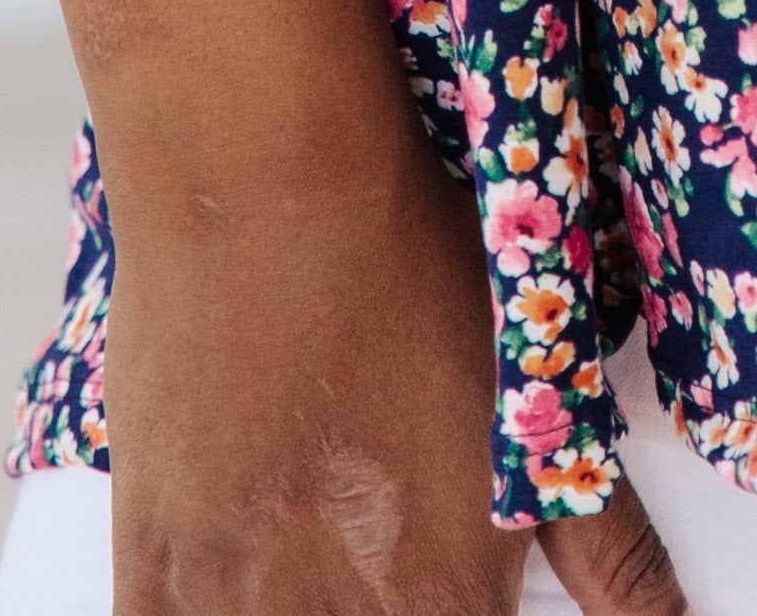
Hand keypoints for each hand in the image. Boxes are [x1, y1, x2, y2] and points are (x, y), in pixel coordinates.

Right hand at [102, 112, 689, 611]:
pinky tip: (245, 572)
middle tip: (381, 535)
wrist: (268, 184)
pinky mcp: (148, 568)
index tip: (452, 585)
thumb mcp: (538, 400)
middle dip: (385, 608)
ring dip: (302, 606)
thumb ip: (608, 550)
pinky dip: (209, 614)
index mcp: (442, 603)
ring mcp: (229, 602)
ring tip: (322, 546)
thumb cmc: (408, 269)